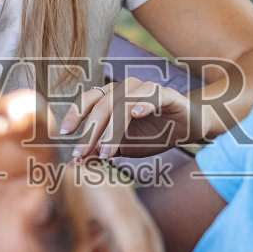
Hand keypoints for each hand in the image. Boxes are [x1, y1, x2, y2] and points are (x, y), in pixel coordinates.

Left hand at [58, 77, 193, 159]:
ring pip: (124, 104)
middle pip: (102, 105)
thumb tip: (77, 163)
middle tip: (83, 153)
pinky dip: (144, 104)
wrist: (187, 128)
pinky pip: (153, 96)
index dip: (75, 114)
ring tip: (108, 152)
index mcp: (112, 97)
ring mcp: (146, 89)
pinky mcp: (167, 95)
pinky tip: (138, 114)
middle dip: (91, 132)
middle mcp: (125, 88)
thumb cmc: (153, 134)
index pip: (88, 101)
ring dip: (114, 129)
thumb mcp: (124, 147)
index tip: (64, 133)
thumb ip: (102, 150)